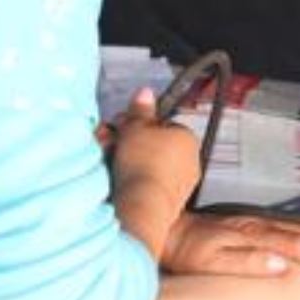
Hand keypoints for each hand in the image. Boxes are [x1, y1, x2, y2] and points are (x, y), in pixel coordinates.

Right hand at [109, 88, 200, 211]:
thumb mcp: (135, 126)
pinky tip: (117, 182)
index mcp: (188, 138)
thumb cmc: (142, 165)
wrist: (142, 207)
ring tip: (109, 162)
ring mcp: (181, 185)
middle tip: (111, 142)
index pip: (162, 124)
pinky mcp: (169, 204)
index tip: (122, 127)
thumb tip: (145, 92)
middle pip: (154, 146)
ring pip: (150, 166)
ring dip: (129, 162)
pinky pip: (149, 186)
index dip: (138, 125)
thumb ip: (140, 109)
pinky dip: (135, 182)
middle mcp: (190, 161)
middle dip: (130, 143)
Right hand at [162, 195, 299, 280]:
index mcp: (266, 225)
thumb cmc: (204, 237)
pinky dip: (259, 261)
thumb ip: (280, 234)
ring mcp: (236, 241)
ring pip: (280, 244)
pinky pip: (238, 259)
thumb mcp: (246, 231)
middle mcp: (256, 229)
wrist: (162, 234)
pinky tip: (279, 267)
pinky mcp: (212, 255)